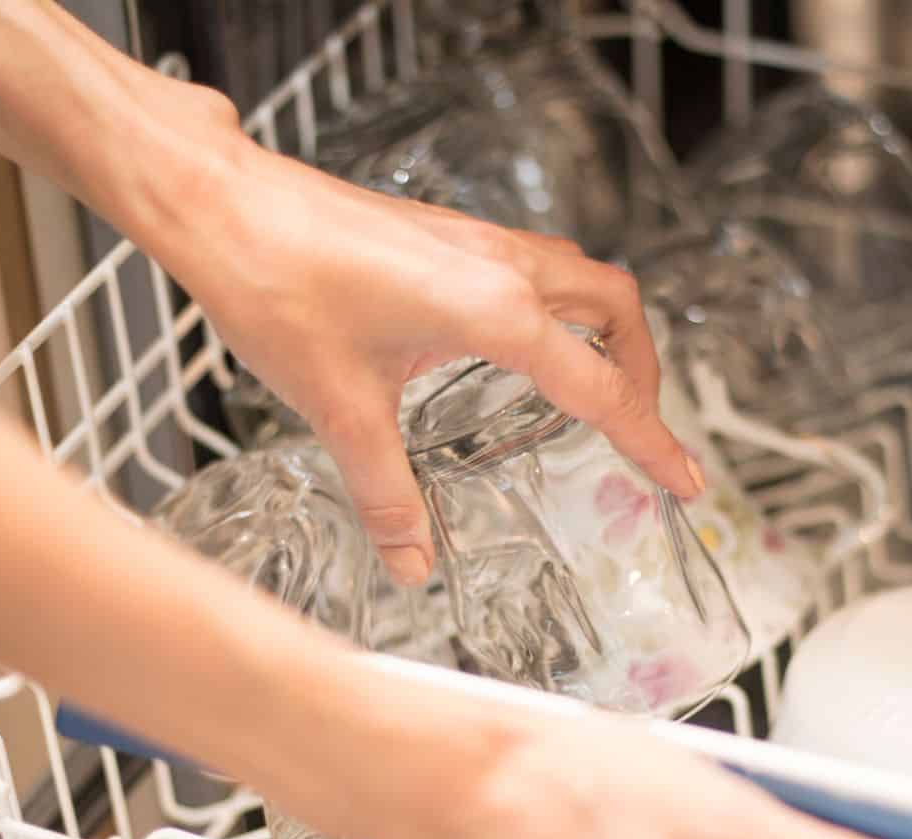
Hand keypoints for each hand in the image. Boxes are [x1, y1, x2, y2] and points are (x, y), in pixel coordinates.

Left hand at [124, 90, 702, 586]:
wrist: (224, 204)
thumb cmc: (277, 284)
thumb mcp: (339, 408)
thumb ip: (386, 493)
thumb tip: (412, 561)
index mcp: (496, 311)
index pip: (602, 388)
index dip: (652, 441)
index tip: (687, 481)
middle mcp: (503, 266)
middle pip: (619, 312)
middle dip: (643, 373)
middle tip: (636, 432)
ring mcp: (478, 241)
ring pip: (583, 279)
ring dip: (606, 334)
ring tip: (592, 392)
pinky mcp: (448, 233)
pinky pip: (537, 267)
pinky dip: (558, 309)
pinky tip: (515, 349)